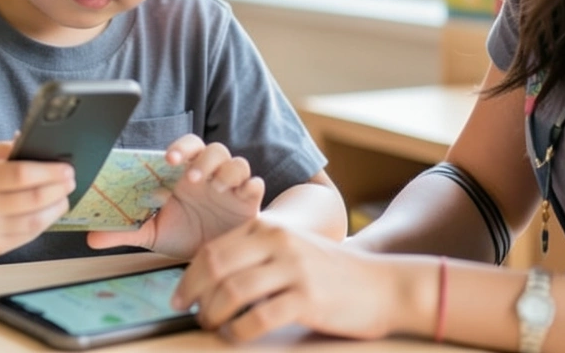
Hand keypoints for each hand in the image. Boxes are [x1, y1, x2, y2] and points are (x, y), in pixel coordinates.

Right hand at [0, 140, 75, 256]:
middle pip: (32, 200)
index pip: (21, 175)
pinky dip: (43, 223)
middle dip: (58, 189)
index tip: (66, 168)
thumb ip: (10, 149)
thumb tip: (42, 144)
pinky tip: (49, 212)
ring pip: (33, 222)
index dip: (49, 172)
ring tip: (64, 197)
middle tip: (71, 181)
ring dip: (55, 208)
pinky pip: (26, 236)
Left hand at [87, 135, 263, 257]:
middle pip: (212, 148)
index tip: (168, 158)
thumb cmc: (185, 235)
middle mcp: (209, 175)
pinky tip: (242, 192)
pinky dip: (250, 184)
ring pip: (234, 161)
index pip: (185, 148)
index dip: (179, 147)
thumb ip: (125, 230)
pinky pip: (255, 183)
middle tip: (191, 175)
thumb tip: (91, 238)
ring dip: (225, 170)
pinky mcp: (249, 202)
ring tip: (214, 186)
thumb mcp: (152, 233)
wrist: (216, 257)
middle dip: (203, 157)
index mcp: (185, 175)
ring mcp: (230, 187)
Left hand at [172, 219, 400, 342]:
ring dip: (214, 316)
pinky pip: (258, 318)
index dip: (189, 276)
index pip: (213, 250)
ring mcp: (294, 269)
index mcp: (269, 228)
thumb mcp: (291, 248)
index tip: (179, 296)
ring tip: (213, 327)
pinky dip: (238, 332)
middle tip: (189, 314)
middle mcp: (278, 242)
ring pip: (232, 293)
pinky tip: (236, 336)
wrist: (385, 285)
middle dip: (193, 295)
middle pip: (216, 268)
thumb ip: (256, 255)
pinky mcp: (307, 299)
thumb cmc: (332, 271)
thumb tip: (209, 280)